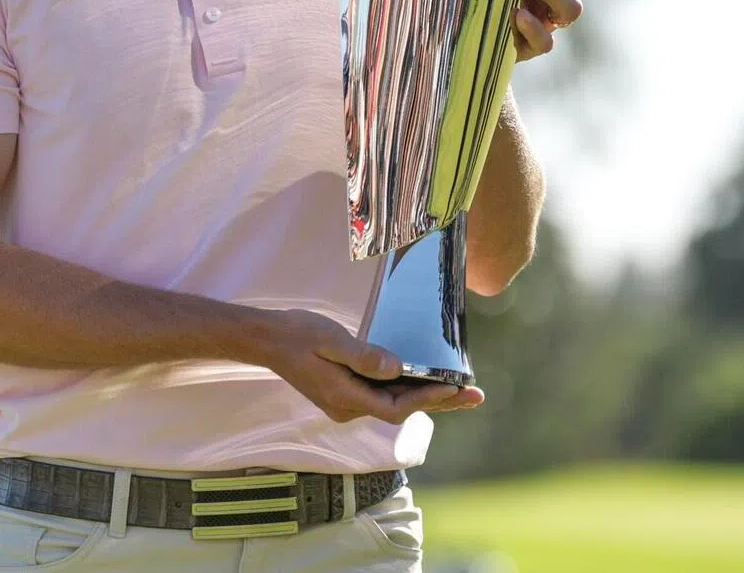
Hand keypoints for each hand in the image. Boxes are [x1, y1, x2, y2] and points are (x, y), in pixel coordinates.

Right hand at [258, 309, 483, 424]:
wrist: (268, 338)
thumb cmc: (297, 335)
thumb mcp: (331, 340)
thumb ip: (364, 355)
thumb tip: (397, 367)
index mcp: (346, 398)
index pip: (397, 407)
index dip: (427, 398)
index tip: (453, 386)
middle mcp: (349, 406)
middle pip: (401, 409)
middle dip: (439, 401)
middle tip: (475, 394)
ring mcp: (346, 401)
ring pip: (394, 402)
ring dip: (426, 395)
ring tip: (460, 388)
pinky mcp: (345, 391)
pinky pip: (382, 394)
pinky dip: (406, 387)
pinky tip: (422, 378)